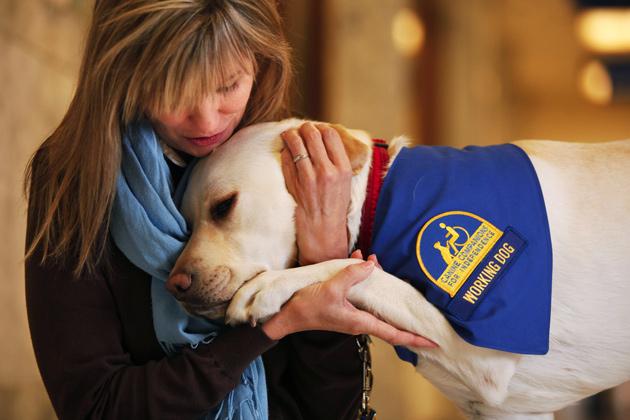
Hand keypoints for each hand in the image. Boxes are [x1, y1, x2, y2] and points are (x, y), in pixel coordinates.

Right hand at [261, 259, 436, 348]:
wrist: (287, 314)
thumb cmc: (308, 307)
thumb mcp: (331, 289)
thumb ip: (352, 275)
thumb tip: (371, 265)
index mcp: (361, 322)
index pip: (394, 334)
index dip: (414, 338)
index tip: (432, 342)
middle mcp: (360, 320)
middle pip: (389, 316)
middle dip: (401, 304)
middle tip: (415, 295)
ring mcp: (352, 313)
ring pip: (375, 300)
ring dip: (378, 281)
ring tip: (375, 261)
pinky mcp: (344, 305)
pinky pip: (361, 292)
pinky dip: (361, 277)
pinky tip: (357, 260)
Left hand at [281, 122, 351, 264]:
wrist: (323, 230)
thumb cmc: (334, 205)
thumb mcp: (345, 181)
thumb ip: (337, 160)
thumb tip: (325, 137)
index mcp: (343, 168)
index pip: (331, 135)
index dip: (321, 127)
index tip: (317, 129)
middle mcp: (327, 171)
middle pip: (312, 134)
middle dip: (304, 128)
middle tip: (301, 129)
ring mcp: (309, 177)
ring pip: (296, 143)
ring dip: (291, 135)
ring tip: (289, 135)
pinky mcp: (295, 184)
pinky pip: (287, 159)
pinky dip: (285, 151)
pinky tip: (286, 150)